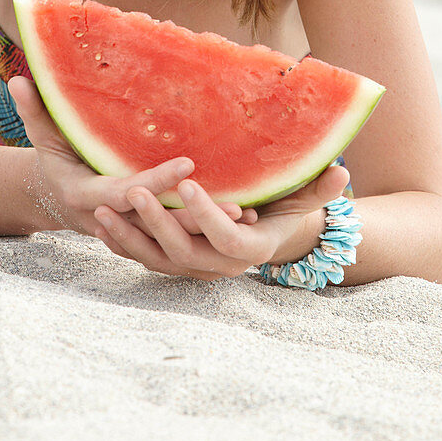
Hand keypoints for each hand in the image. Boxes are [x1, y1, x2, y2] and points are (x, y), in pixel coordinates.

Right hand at [7, 76, 257, 236]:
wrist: (56, 200)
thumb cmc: (56, 159)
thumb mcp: (45, 137)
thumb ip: (35, 111)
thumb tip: (16, 78)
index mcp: (88, 196)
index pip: (126, 192)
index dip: (155, 182)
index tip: (188, 163)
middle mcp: (112, 220)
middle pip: (156, 222)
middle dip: (192, 215)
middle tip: (233, 203)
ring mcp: (131, 232)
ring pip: (172, 236)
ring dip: (206, 226)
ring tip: (244, 211)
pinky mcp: (147, 235)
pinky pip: (178, 237)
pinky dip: (206, 229)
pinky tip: (240, 215)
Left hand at [93, 165, 350, 280]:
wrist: (263, 240)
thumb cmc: (280, 212)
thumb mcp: (299, 199)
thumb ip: (317, 189)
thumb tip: (342, 171)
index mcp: (248, 252)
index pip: (226, 238)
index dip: (207, 214)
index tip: (188, 182)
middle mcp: (217, 267)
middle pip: (183, 253)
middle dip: (157, 222)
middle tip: (133, 191)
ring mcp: (191, 269)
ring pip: (155, 261)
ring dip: (128, 237)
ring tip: (101, 211)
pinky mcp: (171, 264)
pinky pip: (142, 260)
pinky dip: (121, 244)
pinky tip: (99, 224)